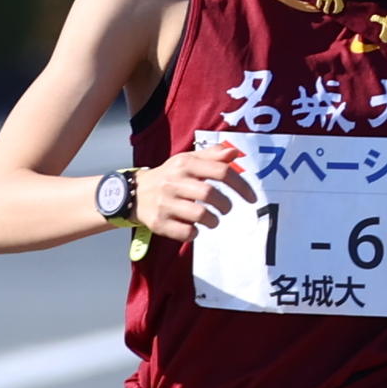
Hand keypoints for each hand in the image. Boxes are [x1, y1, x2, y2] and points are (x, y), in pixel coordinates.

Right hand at [134, 140, 249, 240]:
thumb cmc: (170, 176)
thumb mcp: (187, 161)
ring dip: (213, 221)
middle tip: (225, 209)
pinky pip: (185, 232)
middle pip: (210, 194)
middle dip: (225, 205)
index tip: (252, 199)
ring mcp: (165, 203)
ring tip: (212, 220)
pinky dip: (195, 234)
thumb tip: (234, 153)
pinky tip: (194, 229)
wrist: (135, 193)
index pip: (221, 171)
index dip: (242, 186)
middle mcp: (174, 181)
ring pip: (199, 215)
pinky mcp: (158, 222)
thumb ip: (212, 156)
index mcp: (185, 164)